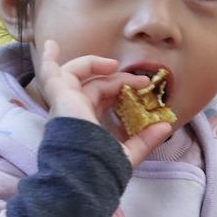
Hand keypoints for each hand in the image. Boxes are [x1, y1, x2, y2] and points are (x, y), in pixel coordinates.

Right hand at [38, 40, 170, 167]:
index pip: (101, 99)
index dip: (120, 90)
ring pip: (75, 75)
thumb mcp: (129, 152)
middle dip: (116, 79)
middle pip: (93, 85)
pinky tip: (51, 45)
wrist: (85, 171)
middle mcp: (73, 113)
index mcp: (86, 125)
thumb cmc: (102, 167)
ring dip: (94, 64)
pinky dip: (49, 59)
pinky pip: (50, 73)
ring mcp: (65, 103)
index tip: (143, 86)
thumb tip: (166, 126)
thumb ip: (145, 140)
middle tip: (140, 80)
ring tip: (114, 64)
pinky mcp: (60, 95)